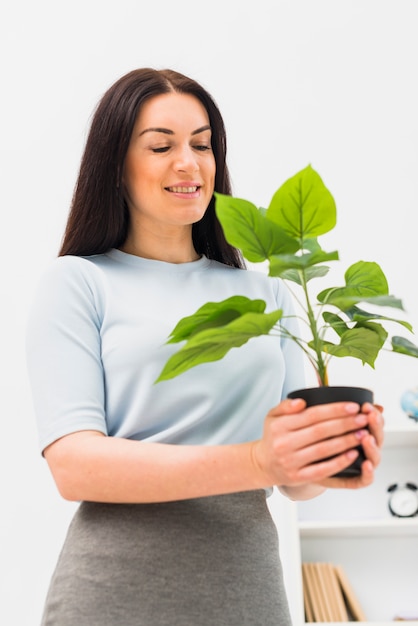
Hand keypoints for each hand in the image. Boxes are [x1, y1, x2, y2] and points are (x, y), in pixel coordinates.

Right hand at [252, 398, 381, 488]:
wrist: (263, 464)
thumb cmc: (273, 436)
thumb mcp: (272, 416)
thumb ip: (286, 406)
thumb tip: (302, 402)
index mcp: (280, 426)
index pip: (311, 415)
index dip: (334, 410)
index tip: (353, 406)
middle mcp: (284, 443)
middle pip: (320, 431)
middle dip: (345, 424)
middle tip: (363, 419)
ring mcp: (291, 462)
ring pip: (324, 450)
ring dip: (346, 441)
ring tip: (363, 434)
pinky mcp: (298, 477)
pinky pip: (322, 469)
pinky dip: (339, 462)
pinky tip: (353, 454)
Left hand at [317, 401, 383, 489]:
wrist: (304, 466)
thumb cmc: (313, 441)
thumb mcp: (317, 423)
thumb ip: (324, 411)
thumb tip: (325, 398)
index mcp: (359, 431)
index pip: (373, 420)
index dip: (372, 413)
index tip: (366, 405)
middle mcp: (364, 448)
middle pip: (377, 436)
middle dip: (375, 426)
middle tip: (370, 417)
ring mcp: (360, 464)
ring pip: (374, 457)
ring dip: (372, 447)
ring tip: (367, 438)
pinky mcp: (354, 480)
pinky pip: (364, 479)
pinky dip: (368, 473)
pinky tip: (366, 465)